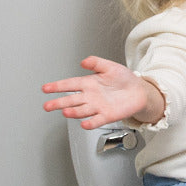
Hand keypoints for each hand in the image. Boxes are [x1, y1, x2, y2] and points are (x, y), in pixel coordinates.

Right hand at [41, 57, 162, 129]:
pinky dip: (90, 123)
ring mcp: (97, 107)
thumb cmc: (124, 79)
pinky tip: (85, 124)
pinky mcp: (107, 116)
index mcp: (88, 84)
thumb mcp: (110, 66)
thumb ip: (96, 63)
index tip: (45, 88)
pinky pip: (96, 120)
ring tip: (65, 112)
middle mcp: (90, 97)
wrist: (140, 91)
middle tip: (47, 106)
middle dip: (58, 103)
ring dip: (73, 112)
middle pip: (71, 100)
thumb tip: (84, 61)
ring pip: (81, 111)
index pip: (69, 84)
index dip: (57, 86)